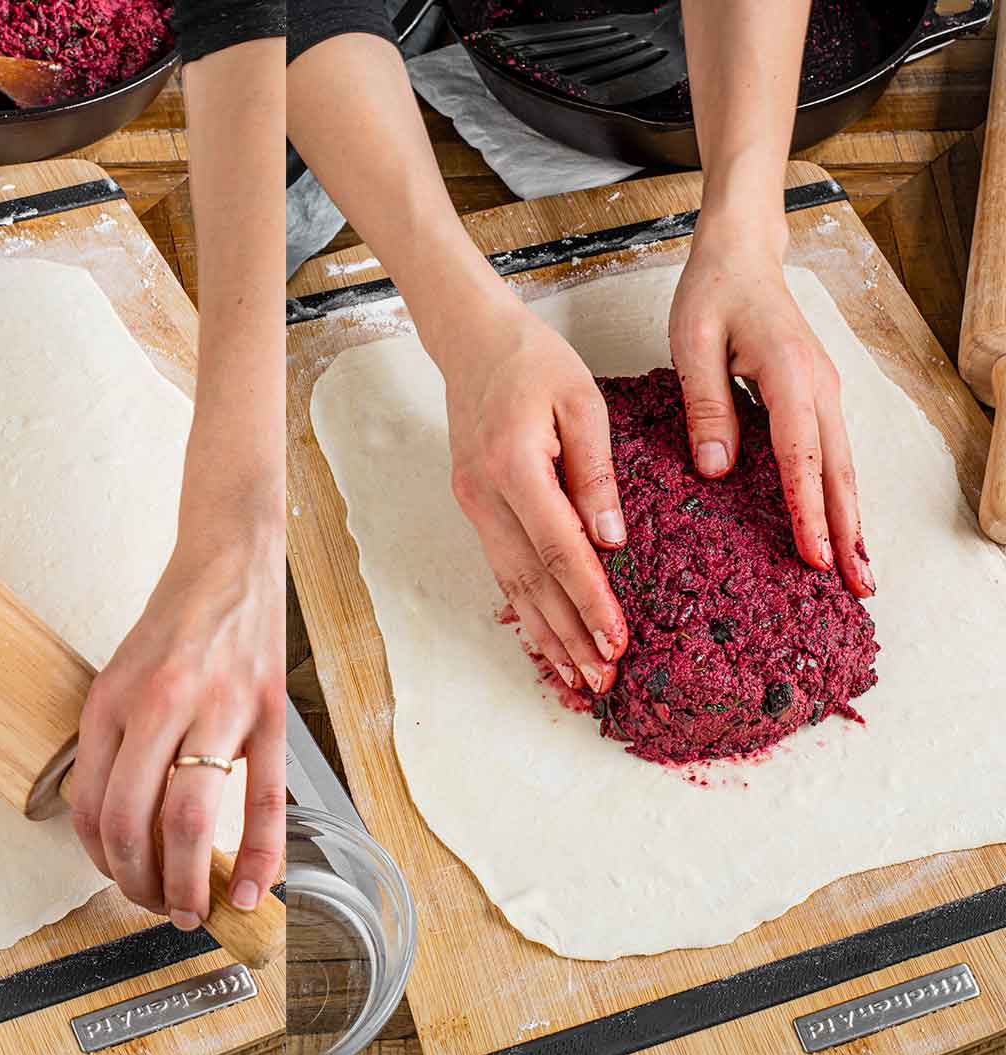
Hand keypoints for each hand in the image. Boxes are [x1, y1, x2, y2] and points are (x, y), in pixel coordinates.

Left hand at [71, 517, 284, 930]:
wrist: (229, 562)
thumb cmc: (175, 627)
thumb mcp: (121, 680)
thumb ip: (117, 745)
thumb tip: (124, 827)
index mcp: (112, 702)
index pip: (93, 806)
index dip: (101, 860)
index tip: (119, 880)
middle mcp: (158, 706)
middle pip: (135, 823)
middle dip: (141, 883)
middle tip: (156, 907)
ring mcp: (216, 709)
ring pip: (191, 819)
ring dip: (190, 881)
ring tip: (194, 909)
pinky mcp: (267, 714)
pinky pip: (265, 800)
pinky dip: (261, 857)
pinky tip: (254, 891)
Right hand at [435, 285, 628, 695]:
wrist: (471, 342)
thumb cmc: (532, 360)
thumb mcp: (582, 400)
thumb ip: (595, 473)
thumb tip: (611, 542)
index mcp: (515, 466)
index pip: (560, 550)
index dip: (590, 600)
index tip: (616, 639)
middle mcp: (486, 497)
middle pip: (533, 584)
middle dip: (570, 637)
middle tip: (603, 679)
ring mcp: (474, 507)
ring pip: (513, 588)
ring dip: (546, 637)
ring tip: (577, 678)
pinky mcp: (474, 510)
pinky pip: (503, 573)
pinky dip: (526, 612)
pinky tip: (547, 640)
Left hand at [670, 219, 872, 595]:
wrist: (741, 254)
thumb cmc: (713, 293)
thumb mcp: (693, 343)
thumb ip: (705, 407)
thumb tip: (716, 471)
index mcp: (790, 375)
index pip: (801, 457)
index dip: (808, 511)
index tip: (815, 557)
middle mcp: (819, 387)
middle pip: (839, 471)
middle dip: (849, 532)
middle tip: (857, 587)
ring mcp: (823, 393)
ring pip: (843, 467)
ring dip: (852, 521)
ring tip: (857, 573)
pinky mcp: (816, 399)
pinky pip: (832, 456)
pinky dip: (838, 496)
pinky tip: (839, 529)